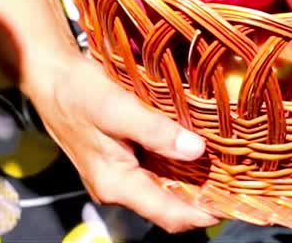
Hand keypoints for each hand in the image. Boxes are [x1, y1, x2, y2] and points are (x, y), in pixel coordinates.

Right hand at [24, 48, 221, 232]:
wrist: (50, 77)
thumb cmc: (77, 93)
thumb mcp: (117, 108)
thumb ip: (155, 130)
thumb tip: (196, 149)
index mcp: (117, 184)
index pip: (168, 215)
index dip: (203, 214)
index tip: (235, 202)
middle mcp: (119, 186)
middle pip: (170, 205)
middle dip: (204, 197)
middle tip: (240, 179)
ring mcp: (121, 174)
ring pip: (167, 187)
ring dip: (195, 180)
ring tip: (228, 163)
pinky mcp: (124, 158)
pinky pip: (158, 169)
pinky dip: (180, 163)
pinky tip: (200, 146)